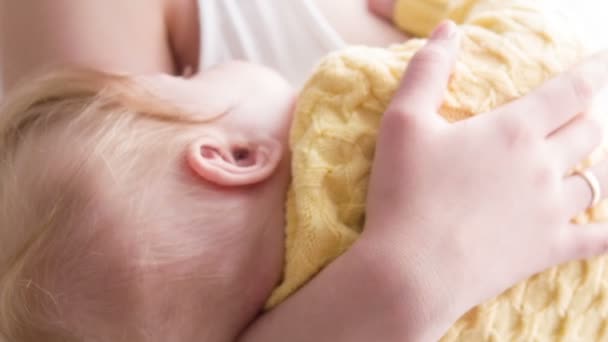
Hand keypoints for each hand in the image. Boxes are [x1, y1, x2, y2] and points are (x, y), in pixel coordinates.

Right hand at [363, 21, 607, 340]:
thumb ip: (427, 72)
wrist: (412, 270)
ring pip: (595, 180)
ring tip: (586, 160)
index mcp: (512, 130)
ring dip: (594, 166)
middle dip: (586, 116)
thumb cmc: (404, 193)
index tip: (606, 59)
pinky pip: (598, 239)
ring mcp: (550, 211)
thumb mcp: (403, 123)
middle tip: (580, 112)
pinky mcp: (546, 250)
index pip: (569, 91)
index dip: (593, 71)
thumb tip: (449, 30)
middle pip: (586, 132)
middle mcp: (542, 166)